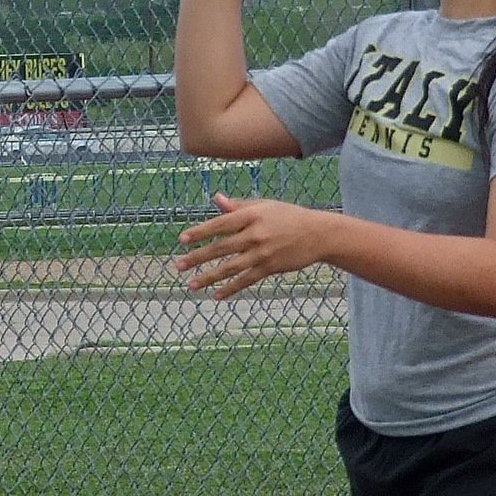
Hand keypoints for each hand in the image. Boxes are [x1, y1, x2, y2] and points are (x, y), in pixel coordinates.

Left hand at [176, 193, 327, 299]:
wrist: (317, 233)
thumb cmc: (288, 216)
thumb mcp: (264, 205)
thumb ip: (239, 205)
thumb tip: (216, 199)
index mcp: (252, 215)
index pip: (220, 224)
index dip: (200, 232)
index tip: (182, 240)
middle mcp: (255, 234)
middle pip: (221, 248)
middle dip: (198, 257)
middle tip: (179, 265)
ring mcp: (262, 253)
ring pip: (230, 267)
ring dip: (209, 277)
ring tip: (192, 285)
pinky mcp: (270, 268)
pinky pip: (246, 280)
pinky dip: (231, 288)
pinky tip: (217, 295)